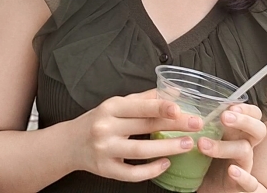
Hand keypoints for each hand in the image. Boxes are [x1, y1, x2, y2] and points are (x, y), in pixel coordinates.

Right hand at [72, 89, 202, 181]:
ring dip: (167, 148)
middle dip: (174, 126)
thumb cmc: (98, 121)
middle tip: (196, 125)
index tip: (180, 108)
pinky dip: (151, 170)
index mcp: (111, 107)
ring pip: (140, 150)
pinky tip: (166, 164)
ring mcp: (105, 150)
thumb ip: (145, 99)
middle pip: (145, 126)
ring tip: (187, 144)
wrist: (69, 144)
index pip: (140, 107)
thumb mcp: (117, 104)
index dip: (161, 107)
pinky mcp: (106, 169)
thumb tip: (174, 91)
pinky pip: (131, 173)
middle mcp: (106, 127)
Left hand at [197, 104, 266, 191]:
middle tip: (224, 117)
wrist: (206, 188)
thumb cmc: (204, 160)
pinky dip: (243, 176)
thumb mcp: (202, 136)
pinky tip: (231, 170)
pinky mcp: (240, 185)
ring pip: (246, 151)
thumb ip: (198, 121)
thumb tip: (178, 98)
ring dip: (225, 146)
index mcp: (237, 132)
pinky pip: (250, 182)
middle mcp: (244, 146)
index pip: (254, 115)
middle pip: (259, 129)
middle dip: (244, 120)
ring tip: (203, 145)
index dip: (247, 109)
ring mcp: (244, 165)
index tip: (230, 106)